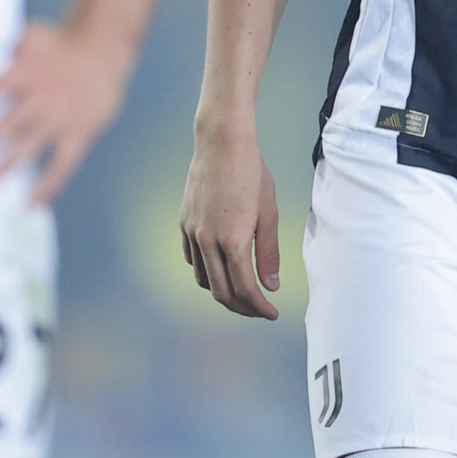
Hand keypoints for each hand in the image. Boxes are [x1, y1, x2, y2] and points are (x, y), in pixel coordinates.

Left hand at [0, 21, 136, 204]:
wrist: (103, 48)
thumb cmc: (60, 43)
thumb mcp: (32, 35)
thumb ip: (5, 45)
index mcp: (28, 72)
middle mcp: (43, 96)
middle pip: (8, 124)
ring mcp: (62, 117)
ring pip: (30, 146)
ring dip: (7, 165)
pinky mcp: (81, 132)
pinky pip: (62, 165)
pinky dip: (48, 186)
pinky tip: (32, 203)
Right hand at [179, 124, 281, 318]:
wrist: (221, 143)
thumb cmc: (251, 174)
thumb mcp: (268, 212)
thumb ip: (268, 251)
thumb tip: (271, 285)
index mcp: (233, 240)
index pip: (245, 288)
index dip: (259, 307)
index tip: (272, 313)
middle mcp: (208, 240)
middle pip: (221, 292)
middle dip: (242, 307)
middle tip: (259, 310)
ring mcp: (192, 232)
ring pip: (204, 279)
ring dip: (223, 292)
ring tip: (242, 292)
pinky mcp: (184, 223)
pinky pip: (192, 259)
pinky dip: (207, 272)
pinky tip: (221, 269)